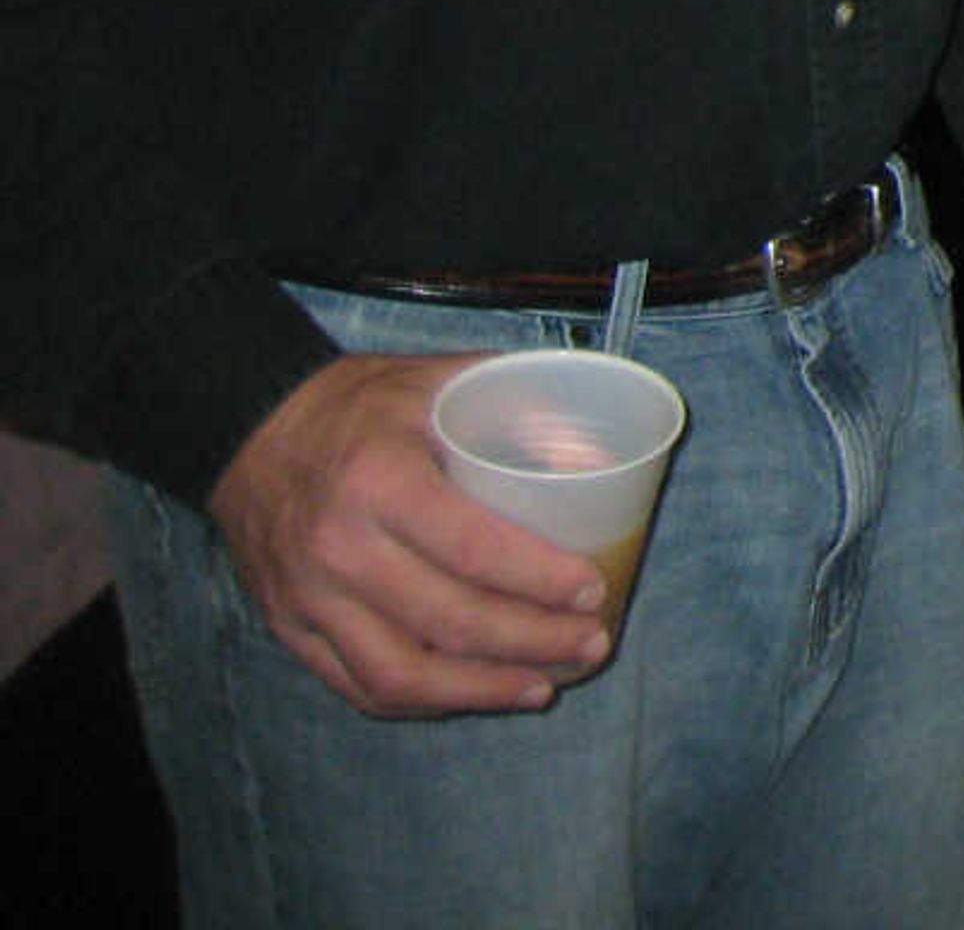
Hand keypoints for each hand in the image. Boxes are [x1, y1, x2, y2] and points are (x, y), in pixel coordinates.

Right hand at [205, 352, 613, 717]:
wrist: (248, 431)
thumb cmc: (357, 405)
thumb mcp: (435, 381)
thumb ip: (514, 403)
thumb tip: (594, 448)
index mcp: (379, 481)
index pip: (472, 550)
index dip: (539, 580)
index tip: (592, 591)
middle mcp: (339, 549)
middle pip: (448, 621)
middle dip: (532, 642)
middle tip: (590, 643)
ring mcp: (308, 599)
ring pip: (401, 673)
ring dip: (481, 690)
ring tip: (543, 686)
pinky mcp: (289, 630)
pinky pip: (358, 685)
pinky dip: (421, 702)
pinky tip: (472, 696)